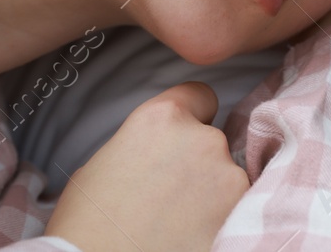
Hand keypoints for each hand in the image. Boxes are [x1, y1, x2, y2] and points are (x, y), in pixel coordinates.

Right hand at [44, 82, 248, 251]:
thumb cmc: (88, 221)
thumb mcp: (104, 160)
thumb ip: (142, 145)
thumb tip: (155, 157)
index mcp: (161, 117)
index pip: (200, 95)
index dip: (192, 117)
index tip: (182, 140)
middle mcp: (202, 138)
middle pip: (213, 140)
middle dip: (198, 162)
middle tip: (171, 194)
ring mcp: (228, 178)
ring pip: (228, 177)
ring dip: (213, 193)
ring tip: (180, 222)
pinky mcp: (242, 217)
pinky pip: (238, 209)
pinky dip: (222, 220)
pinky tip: (193, 235)